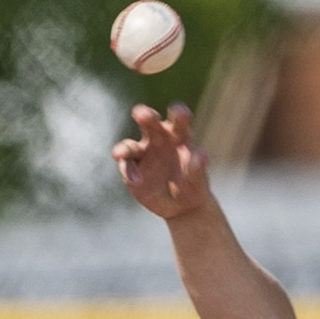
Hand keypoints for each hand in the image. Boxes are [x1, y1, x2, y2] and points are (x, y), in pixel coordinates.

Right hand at [112, 104, 213, 222]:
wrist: (179, 206)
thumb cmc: (192, 187)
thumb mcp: (198, 181)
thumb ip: (198, 168)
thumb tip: (200, 156)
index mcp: (179, 135)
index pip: (179, 120)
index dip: (179, 114)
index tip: (178, 112)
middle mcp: (158, 139)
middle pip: (150, 123)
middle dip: (145, 117)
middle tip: (140, 114)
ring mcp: (143, 152)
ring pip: (130, 145)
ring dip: (124, 148)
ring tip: (118, 154)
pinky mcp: (132, 168)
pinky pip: (126, 166)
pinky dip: (128, 172)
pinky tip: (137, 181)